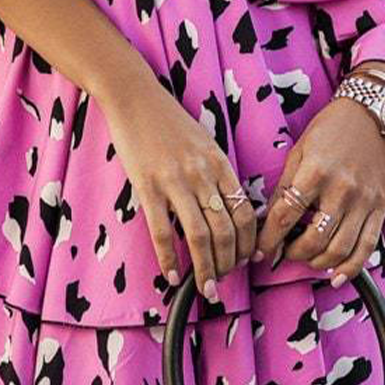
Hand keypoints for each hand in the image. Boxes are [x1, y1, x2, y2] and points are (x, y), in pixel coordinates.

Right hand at [101, 77, 258, 301]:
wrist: (134, 96)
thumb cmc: (168, 120)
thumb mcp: (204, 142)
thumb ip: (216, 173)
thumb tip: (226, 208)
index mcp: (220, 163)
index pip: (245, 213)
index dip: (249, 244)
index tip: (245, 261)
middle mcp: (203, 174)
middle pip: (226, 231)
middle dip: (229, 264)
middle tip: (224, 282)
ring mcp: (175, 181)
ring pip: (200, 236)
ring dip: (206, 270)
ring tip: (206, 288)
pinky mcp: (148, 186)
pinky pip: (162, 231)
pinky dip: (169, 259)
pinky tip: (172, 274)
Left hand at [253, 96, 384, 286]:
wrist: (372, 116)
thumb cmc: (331, 130)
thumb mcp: (298, 152)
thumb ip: (285, 187)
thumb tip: (268, 222)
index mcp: (315, 172)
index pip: (286, 216)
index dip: (269, 240)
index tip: (258, 252)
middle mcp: (341, 190)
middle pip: (313, 240)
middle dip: (293, 254)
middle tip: (284, 253)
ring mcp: (363, 202)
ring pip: (339, 249)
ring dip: (317, 262)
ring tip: (306, 258)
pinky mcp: (379, 209)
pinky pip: (367, 248)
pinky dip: (351, 269)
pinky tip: (335, 276)